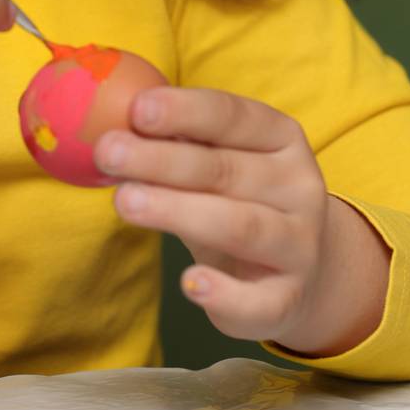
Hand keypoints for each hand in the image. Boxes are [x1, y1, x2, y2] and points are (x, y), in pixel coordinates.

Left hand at [94, 87, 349, 346]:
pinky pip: (258, 301)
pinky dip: (224, 294)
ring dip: (179, 212)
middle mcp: (298, 188)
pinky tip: (189, 282)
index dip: (185, 111)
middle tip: (108, 153)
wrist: (301, 269)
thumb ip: (180, 141)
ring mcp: (299, 246)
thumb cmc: (238, 198)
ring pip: (240, 227)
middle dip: (162, 161)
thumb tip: (116, 123)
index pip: (233, 117)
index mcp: (281, 139)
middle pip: (226, 170)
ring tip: (125, 202)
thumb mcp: (219, 160)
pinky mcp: (288, 299)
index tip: (138, 108)